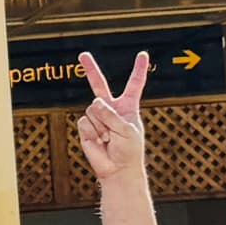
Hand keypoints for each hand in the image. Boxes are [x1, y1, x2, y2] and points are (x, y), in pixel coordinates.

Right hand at [75, 53, 150, 188]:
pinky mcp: (86, 128)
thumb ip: (111, 114)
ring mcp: (97, 117)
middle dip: (91, 69)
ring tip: (109, 138)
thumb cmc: (129, 150)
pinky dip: (93, 132)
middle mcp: (111, 109)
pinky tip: (100, 142)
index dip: (138, 69)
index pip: (135, 83)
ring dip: (102, 125)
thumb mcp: (127, 130)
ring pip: (94, 109)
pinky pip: (86, 121)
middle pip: (99, 84)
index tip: (143, 54)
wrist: (117, 169)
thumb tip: (94, 102)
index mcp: (128, 106)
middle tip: (82, 55)